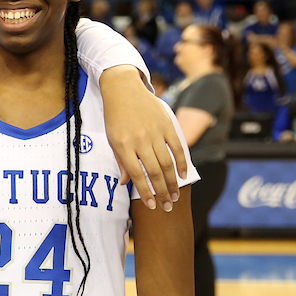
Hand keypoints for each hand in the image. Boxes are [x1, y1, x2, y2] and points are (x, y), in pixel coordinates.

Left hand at [99, 67, 186, 211]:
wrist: (123, 89)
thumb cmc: (115, 117)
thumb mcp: (111, 139)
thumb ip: (120, 161)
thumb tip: (125, 184)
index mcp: (123, 145)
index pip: (136, 175)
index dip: (145, 192)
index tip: (152, 205)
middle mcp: (140, 140)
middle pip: (154, 172)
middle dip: (162, 192)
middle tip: (168, 206)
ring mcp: (155, 132)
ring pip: (167, 163)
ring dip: (173, 182)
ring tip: (176, 196)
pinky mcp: (167, 124)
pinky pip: (178, 147)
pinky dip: (182, 162)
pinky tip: (183, 175)